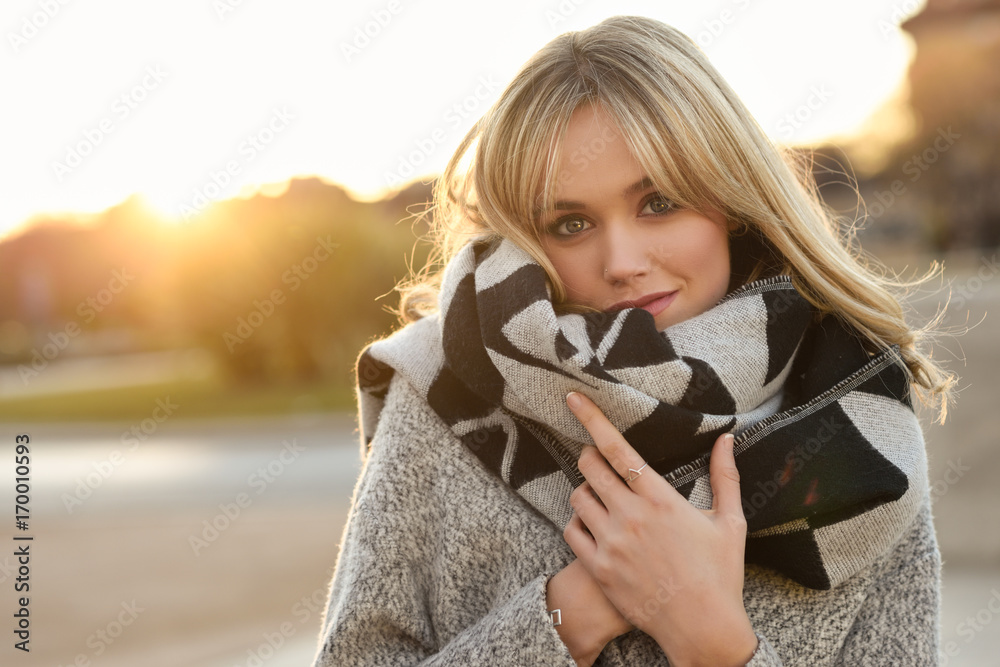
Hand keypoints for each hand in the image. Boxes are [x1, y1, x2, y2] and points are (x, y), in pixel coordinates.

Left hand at [563, 391, 757, 666]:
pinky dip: (578, 523)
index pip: (618, 449)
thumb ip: (725, 475)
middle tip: (598, 459)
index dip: (591, 419)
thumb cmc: (720, 574)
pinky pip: (571, 532)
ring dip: (586, 491)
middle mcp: (631, 516)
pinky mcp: (599, 569)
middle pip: (590, 467)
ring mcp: (612, 543)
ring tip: (603, 498)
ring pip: (578, 498)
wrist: (703, 629)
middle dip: (590, 456)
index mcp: (661, 499)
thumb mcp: (730, 522)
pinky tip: (594, 526)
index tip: (572, 398)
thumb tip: (726, 438)